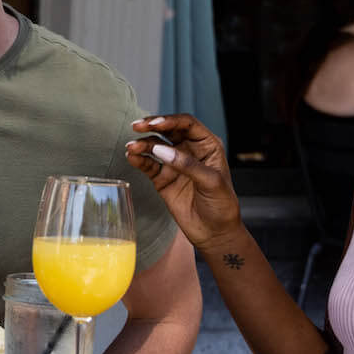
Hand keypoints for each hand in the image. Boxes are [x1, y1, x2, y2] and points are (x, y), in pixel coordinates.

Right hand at [123, 115, 242, 250]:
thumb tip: (162, 150)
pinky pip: (148, 164)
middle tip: (136, 126)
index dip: (170, 120)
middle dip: (151, 126)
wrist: (214, 233)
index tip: (155, 124)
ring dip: (142, 144)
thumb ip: (188, 165)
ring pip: (155, 146)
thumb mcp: (211, 182)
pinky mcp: (162, 178)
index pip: (187, 124)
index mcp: (207, 145)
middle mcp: (189, 150)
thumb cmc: (222, 206)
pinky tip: (132, 157)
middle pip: (167, 130)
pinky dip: (138, 160)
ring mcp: (174, 164)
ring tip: (131, 147)